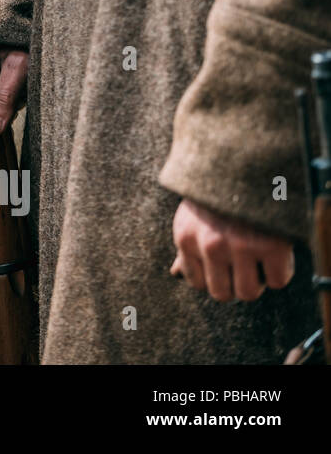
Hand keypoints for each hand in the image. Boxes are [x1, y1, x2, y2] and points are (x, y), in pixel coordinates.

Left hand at [170, 199, 294, 301]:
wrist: (244, 160)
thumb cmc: (217, 190)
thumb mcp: (191, 214)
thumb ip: (186, 246)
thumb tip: (175, 273)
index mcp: (186, 237)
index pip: (196, 283)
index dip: (213, 278)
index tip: (224, 267)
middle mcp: (209, 245)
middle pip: (222, 294)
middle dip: (234, 284)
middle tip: (243, 268)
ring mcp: (240, 246)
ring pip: (248, 293)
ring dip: (257, 282)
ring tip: (258, 262)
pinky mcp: (271, 246)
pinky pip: (278, 281)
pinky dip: (280, 271)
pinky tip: (275, 253)